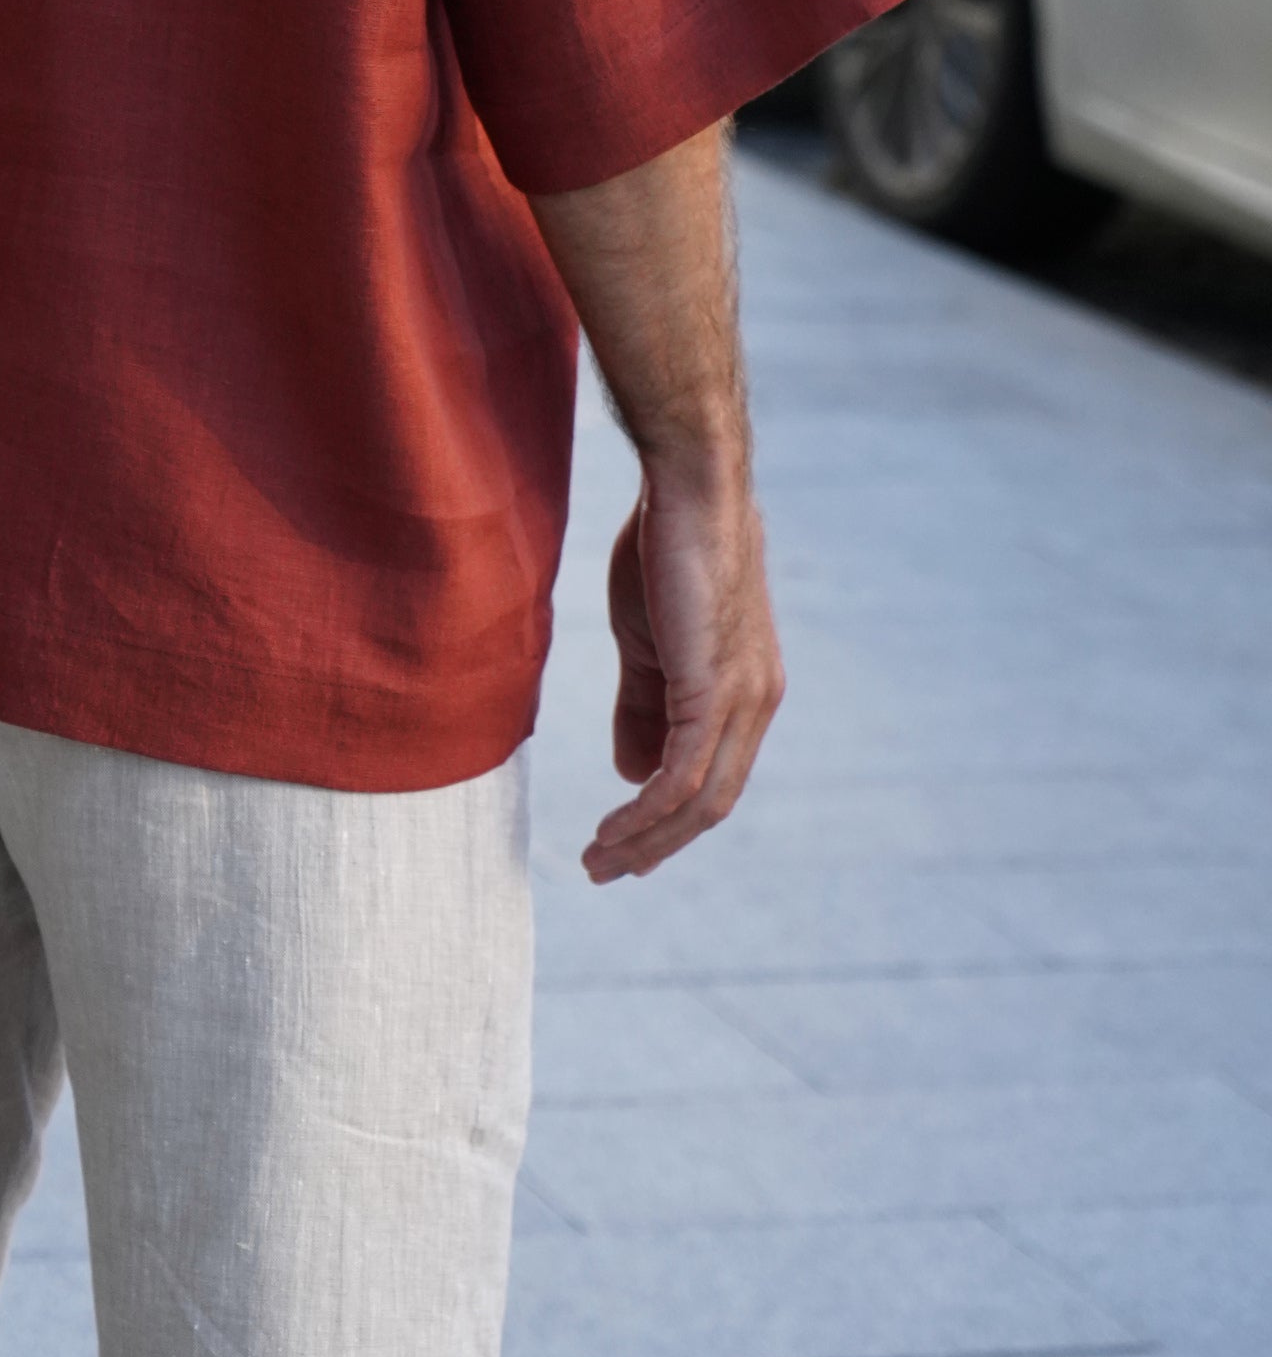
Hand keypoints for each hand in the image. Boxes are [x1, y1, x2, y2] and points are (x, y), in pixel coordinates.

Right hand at [583, 465, 783, 882]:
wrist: (689, 488)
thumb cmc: (666, 550)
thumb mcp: (648, 640)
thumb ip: (644, 704)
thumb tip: (633, 772)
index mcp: (745, 691)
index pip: (713, 776)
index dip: (670, 819)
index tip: (624, 843)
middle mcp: (756, 704)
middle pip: (713, 803)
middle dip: (658, 845)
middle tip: (606, 868)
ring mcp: (741, 699)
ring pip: (702, 801)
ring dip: (647, 839)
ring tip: (599, 859)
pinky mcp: (712, 688)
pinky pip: (683, 774)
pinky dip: (647, 811)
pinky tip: (614, 827)